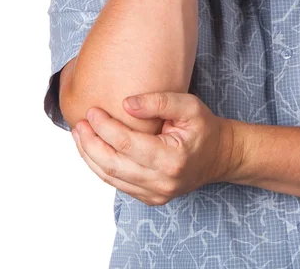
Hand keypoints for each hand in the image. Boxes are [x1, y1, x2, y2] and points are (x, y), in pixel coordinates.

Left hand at [71, 92, 241, 205]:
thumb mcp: (189, 106)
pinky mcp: (151, 198)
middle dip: (91, 143)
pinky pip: (119, 184)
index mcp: (172, 158)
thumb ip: (159, 102)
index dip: (105, 127)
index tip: (92, 111)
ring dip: (91, 157)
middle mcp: (162, 182)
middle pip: (113, 164)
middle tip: (79, 124)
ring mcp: (156, 194)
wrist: (220, 155)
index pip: (127, 144)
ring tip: (80, 136)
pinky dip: (102, 167)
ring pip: (111, 178)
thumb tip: (125, 104)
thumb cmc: (204, 128)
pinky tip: (95, 150)